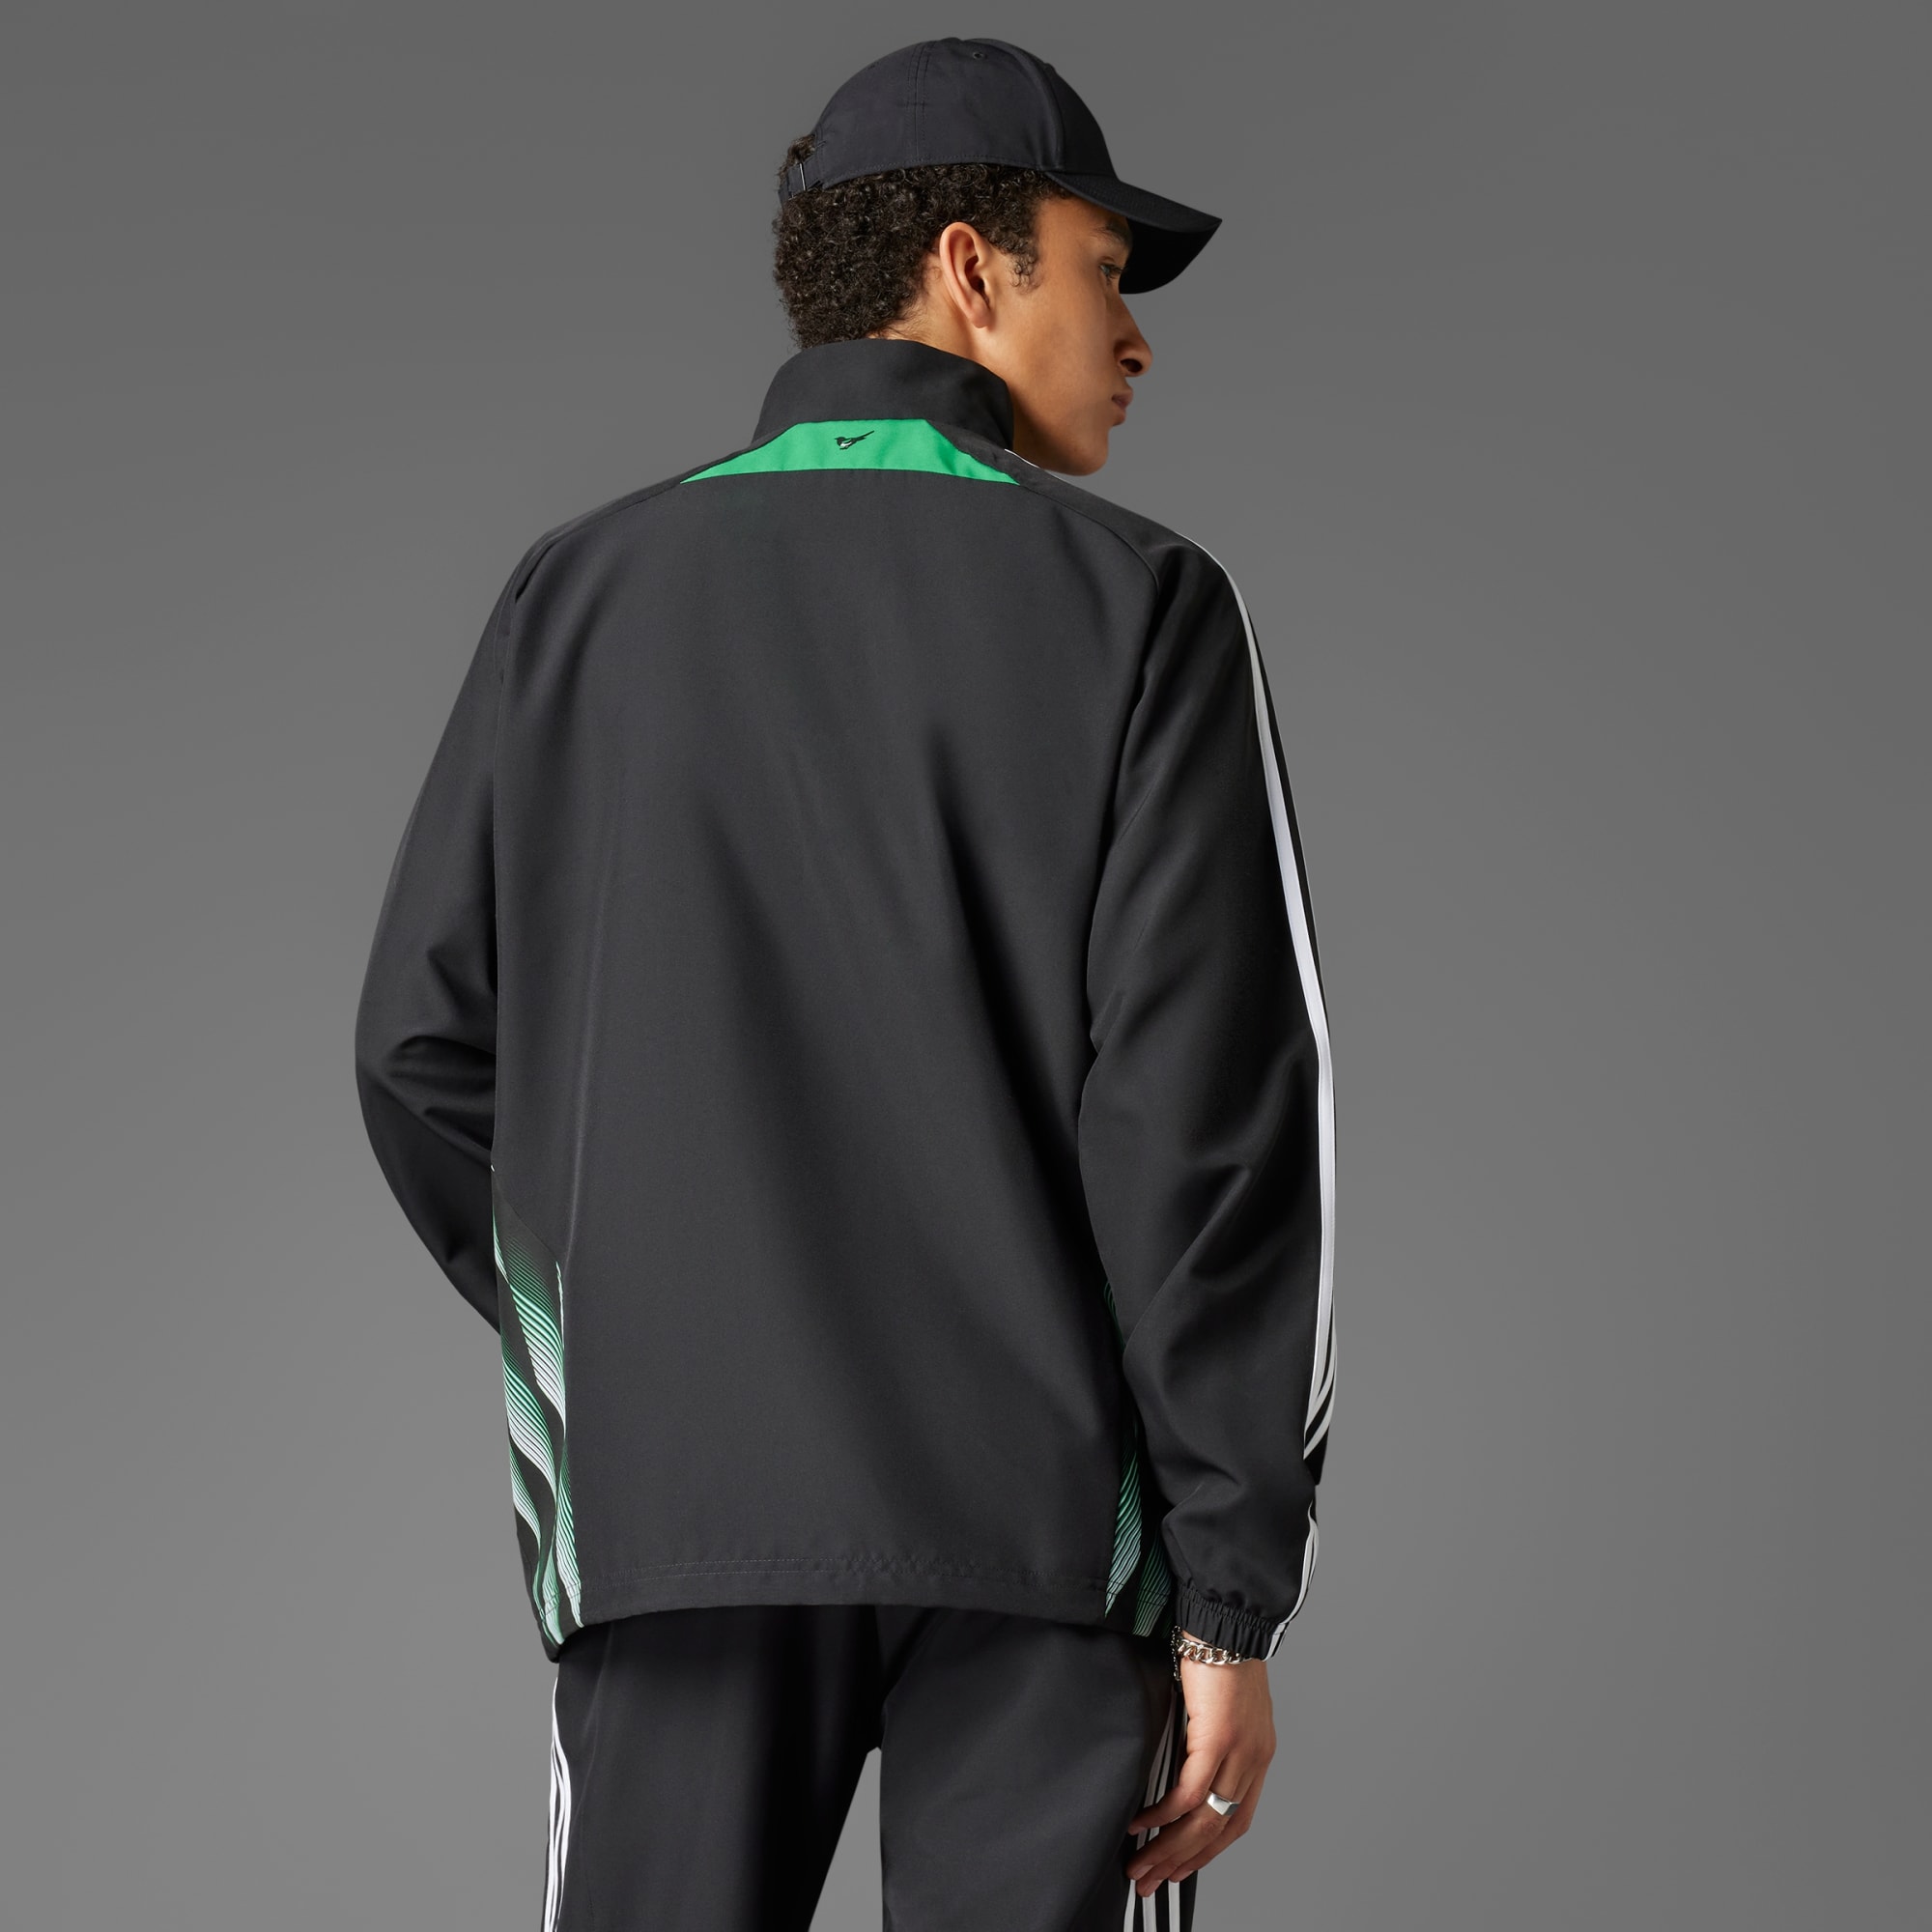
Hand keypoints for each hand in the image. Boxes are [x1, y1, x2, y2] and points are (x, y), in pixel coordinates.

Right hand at [1124, 1632, 1275, 1897]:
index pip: (1236, 1821)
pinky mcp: (1218, 1739)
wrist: (1226, 1620)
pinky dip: (1163, 1814)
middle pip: (1218, 1831)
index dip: (1206, 1852)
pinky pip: (1188, 1792)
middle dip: (1181, 1862)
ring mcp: (1240, 1752)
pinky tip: (1142, 1823)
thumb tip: (1177, 1764)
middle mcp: (1254, 1760)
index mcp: (1257, 1754)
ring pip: (1202, 1821)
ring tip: (1139, 1865)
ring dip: (1167, 1848)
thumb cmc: (1218, 1653)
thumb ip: (1205, 1740)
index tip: (1178, 1869)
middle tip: (1149, 1881)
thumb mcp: (1217, 1707)